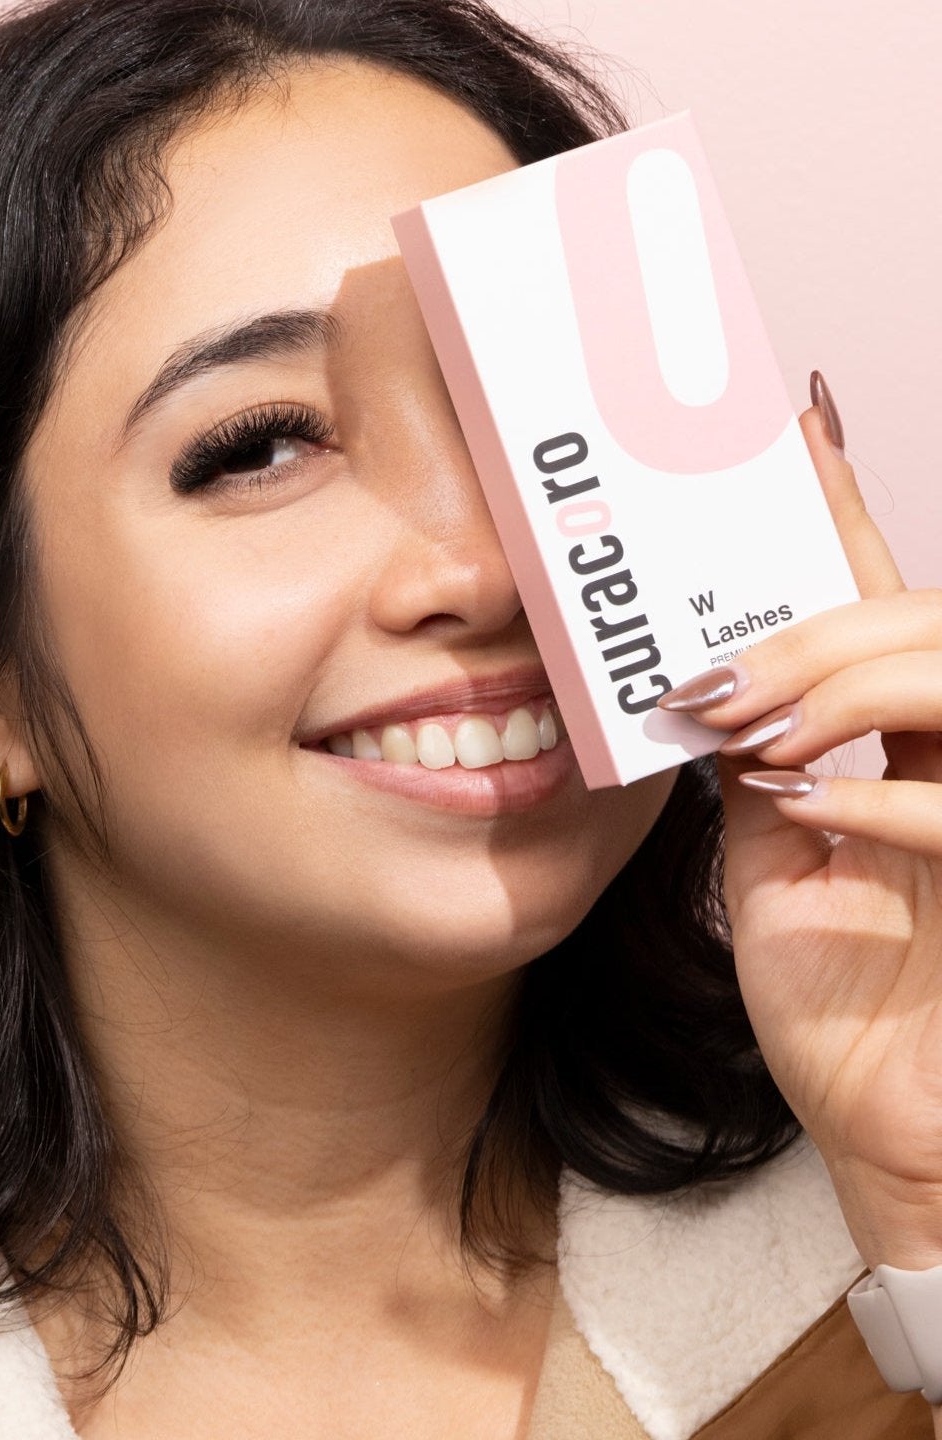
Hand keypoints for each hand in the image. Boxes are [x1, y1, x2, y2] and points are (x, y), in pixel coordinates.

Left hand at [658, 381, 941, 1271]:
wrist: (887, 1119)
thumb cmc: (839, 992)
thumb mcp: (771, 857)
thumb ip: (756, 767)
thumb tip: (704, 693)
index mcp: (902, 742)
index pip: (874, 598)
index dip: (840, 507)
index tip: (797, 421)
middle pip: (912, 619)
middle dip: (804, 635)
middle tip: (709, 684)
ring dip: (838, 690)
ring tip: (753, 738)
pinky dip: (875, 799)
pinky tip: (807, 807)